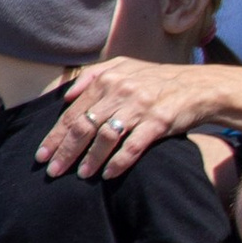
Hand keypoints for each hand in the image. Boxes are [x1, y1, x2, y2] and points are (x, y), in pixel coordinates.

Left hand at [39, 59, 216, 181]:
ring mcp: (139, 107)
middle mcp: (120, 91)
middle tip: (53, 171)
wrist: (198, 87)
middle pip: (83, 126)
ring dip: (90, 159)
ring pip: (105, 137)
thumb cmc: (158, 80)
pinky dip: (118, 162)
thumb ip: (93, 76)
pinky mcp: (158, 122)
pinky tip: (108, 174)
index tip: (42, 155)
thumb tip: (66, 95)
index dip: (55, 135)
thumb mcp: (125, 67)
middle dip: (65, 151)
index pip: (73, 112)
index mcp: (108, 79)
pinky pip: (132, 146)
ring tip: (80, 175)